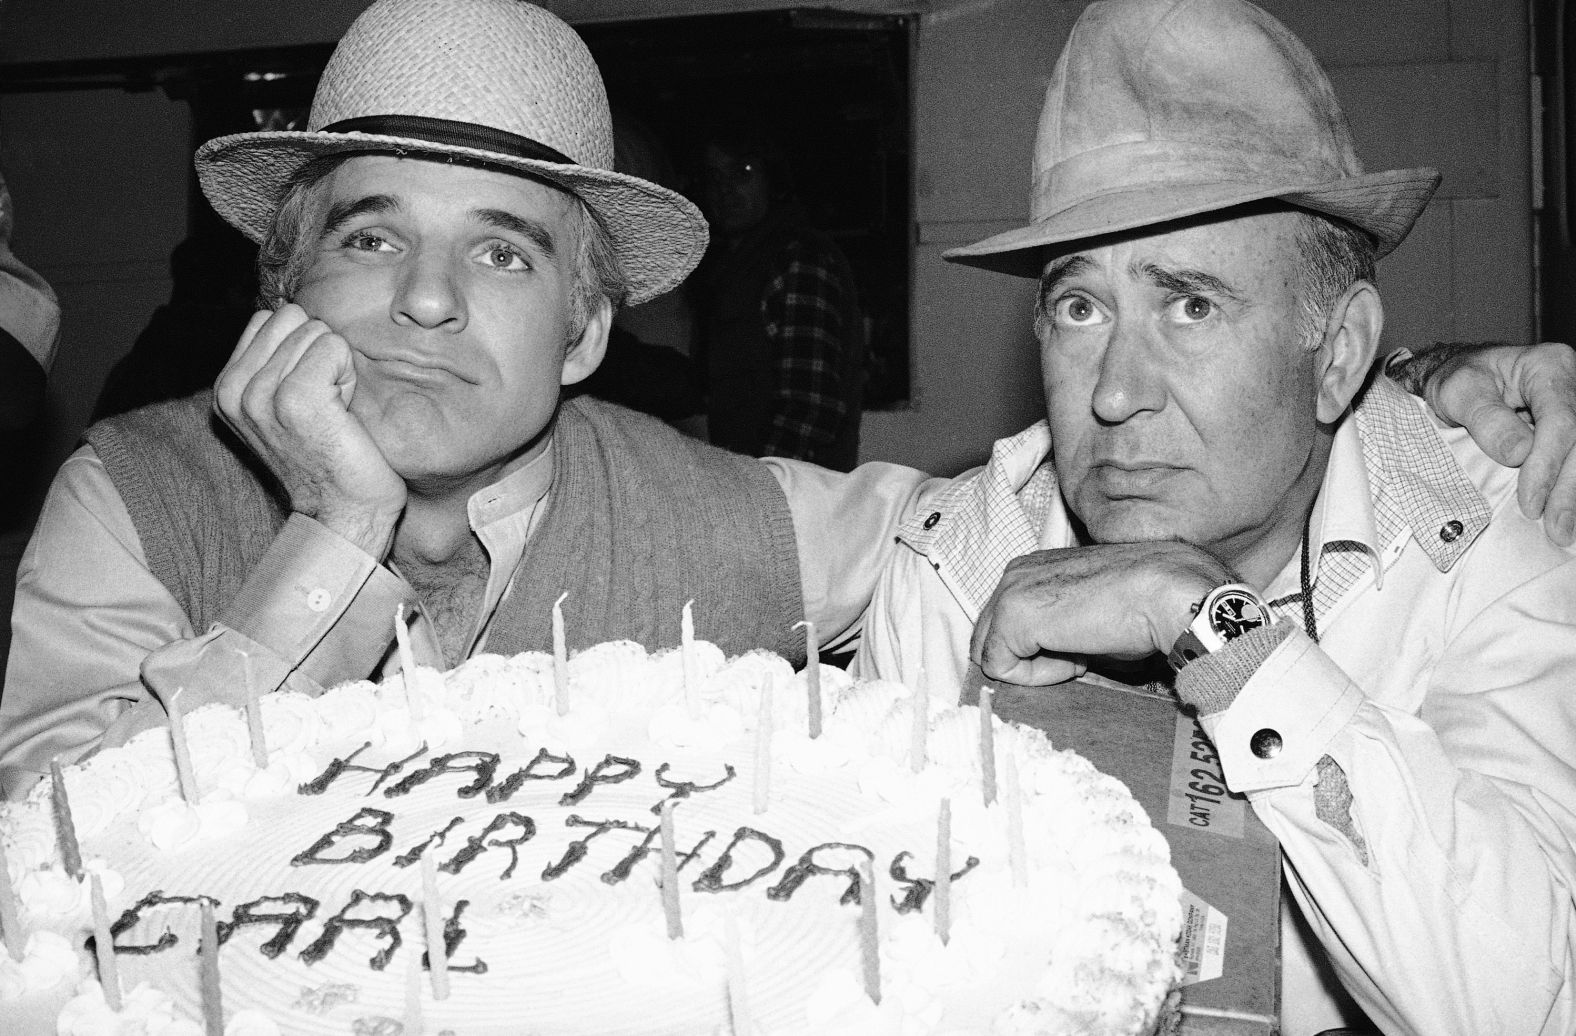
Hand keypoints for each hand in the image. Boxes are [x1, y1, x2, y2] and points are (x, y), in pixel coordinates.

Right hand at [214, 305, 405, 557]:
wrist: (343, 513)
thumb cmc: (329, 455)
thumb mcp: (283, 405)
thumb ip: (274, 361)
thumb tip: (290, 311)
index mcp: (226, 388)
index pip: (270, 318)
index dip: (303, 351)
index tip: (310, 397)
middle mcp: (234, 390)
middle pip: (293, 318)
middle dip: (320, 355)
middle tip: (325, 406)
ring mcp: (261, 395)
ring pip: (316, 331)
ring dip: (336, 369)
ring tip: (332, 414)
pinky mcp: (295, 399)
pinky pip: (334, 347)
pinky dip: (349, 377)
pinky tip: (343, 415)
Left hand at [970, 542, 1231, 685]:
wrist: (1168, 594)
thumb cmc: (1143, 605)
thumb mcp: (1088, 615)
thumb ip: (1057, 629)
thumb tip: (1051, 654)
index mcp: (1032, 568)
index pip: (1003, 624)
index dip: (1039, 650)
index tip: (1081, 645)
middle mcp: (1014, 573)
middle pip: (989, 639)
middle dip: (1029, 658)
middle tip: (1080, 654)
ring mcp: (1009, 592)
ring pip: (993, 654)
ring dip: (1035, 666)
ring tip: (1081, 652)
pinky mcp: (1012, 616)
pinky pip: (1002, 668)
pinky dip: (1038, 676)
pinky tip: (1076, 657)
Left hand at [1403, 342, 1575, 544]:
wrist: (1463, 378)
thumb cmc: (1459, 381)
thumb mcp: (1458, 391)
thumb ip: (1486, 418)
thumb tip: (1518, 454)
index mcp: (1548, 366)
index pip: (1561, 421)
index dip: (1548, 465)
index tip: (1530, 503)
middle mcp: (1573, 383)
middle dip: (1569, 489)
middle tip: (1556, 529)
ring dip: (1575, 494)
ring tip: (1562, 531)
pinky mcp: (1573, 432)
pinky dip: (1572, 487)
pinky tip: (1568, 514)